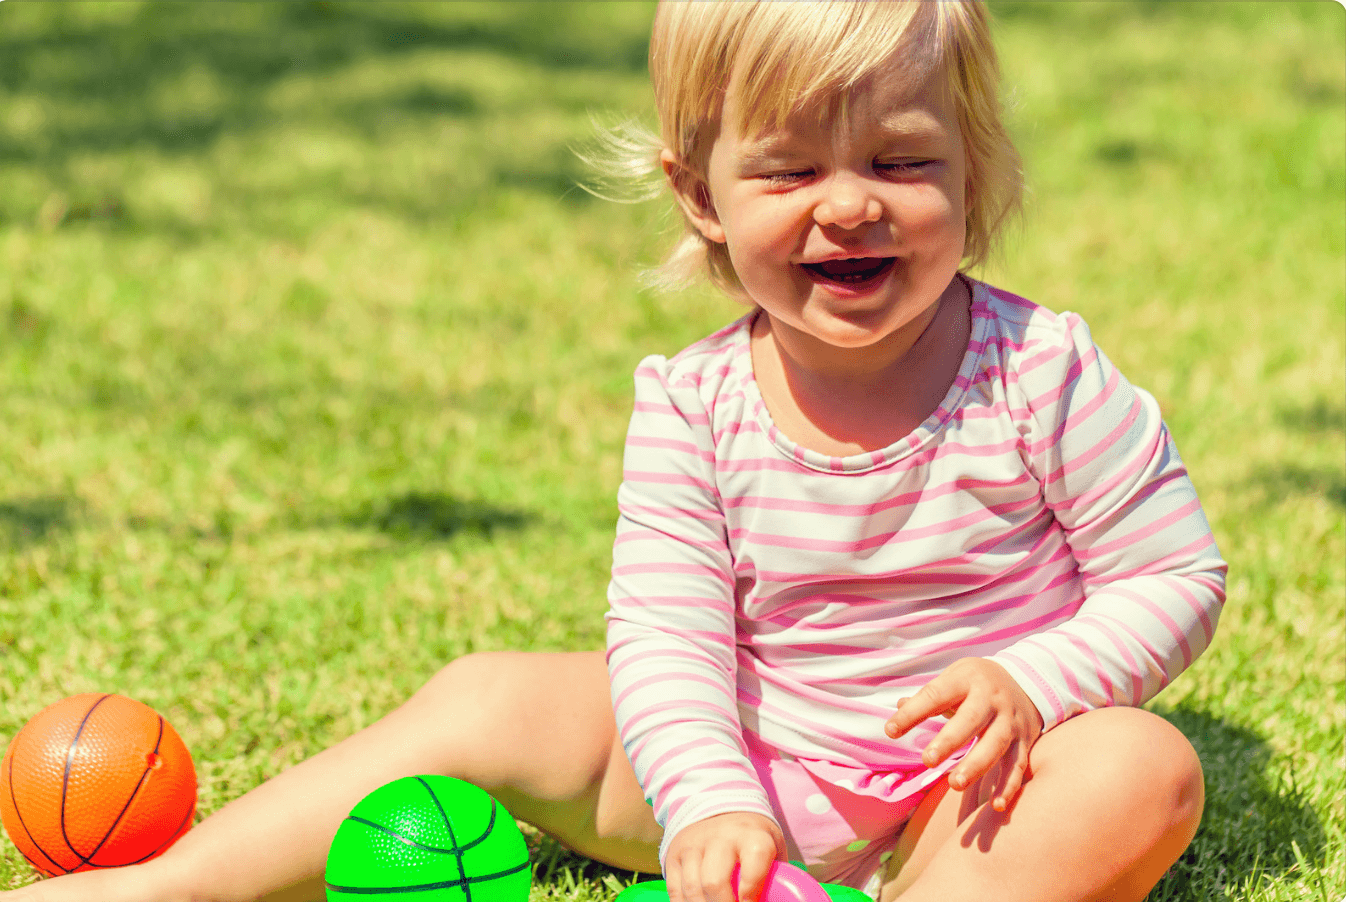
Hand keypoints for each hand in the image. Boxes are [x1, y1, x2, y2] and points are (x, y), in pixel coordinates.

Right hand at [664, 811, 786, 901]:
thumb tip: (783, 898)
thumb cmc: (751, 839)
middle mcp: (720, 837)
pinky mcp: (674, 854)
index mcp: (751, 834)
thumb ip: (775, 875)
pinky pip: (675, 890)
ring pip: (692, 888)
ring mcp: (693, 845)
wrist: (718, 809)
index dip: (752, 889)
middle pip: (714, 881)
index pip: (754, 858)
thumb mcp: (771, 847)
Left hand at [884, 657, 1043, 811]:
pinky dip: (1009, 786)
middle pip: (970, 719)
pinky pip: (1018, 765)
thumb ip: (928, 696)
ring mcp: (1010, 721)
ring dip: (976, 766)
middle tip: (927, 760)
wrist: (1027, 680)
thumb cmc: (976, 683)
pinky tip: (996, 805)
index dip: (913, 712)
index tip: (890, 730)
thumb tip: (899, 705)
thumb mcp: (953, 678)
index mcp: (966, 680)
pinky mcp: (1024, 741)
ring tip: (955, 784)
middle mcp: (991, 699)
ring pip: (995, 744)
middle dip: (949, 741)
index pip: (936, 695)